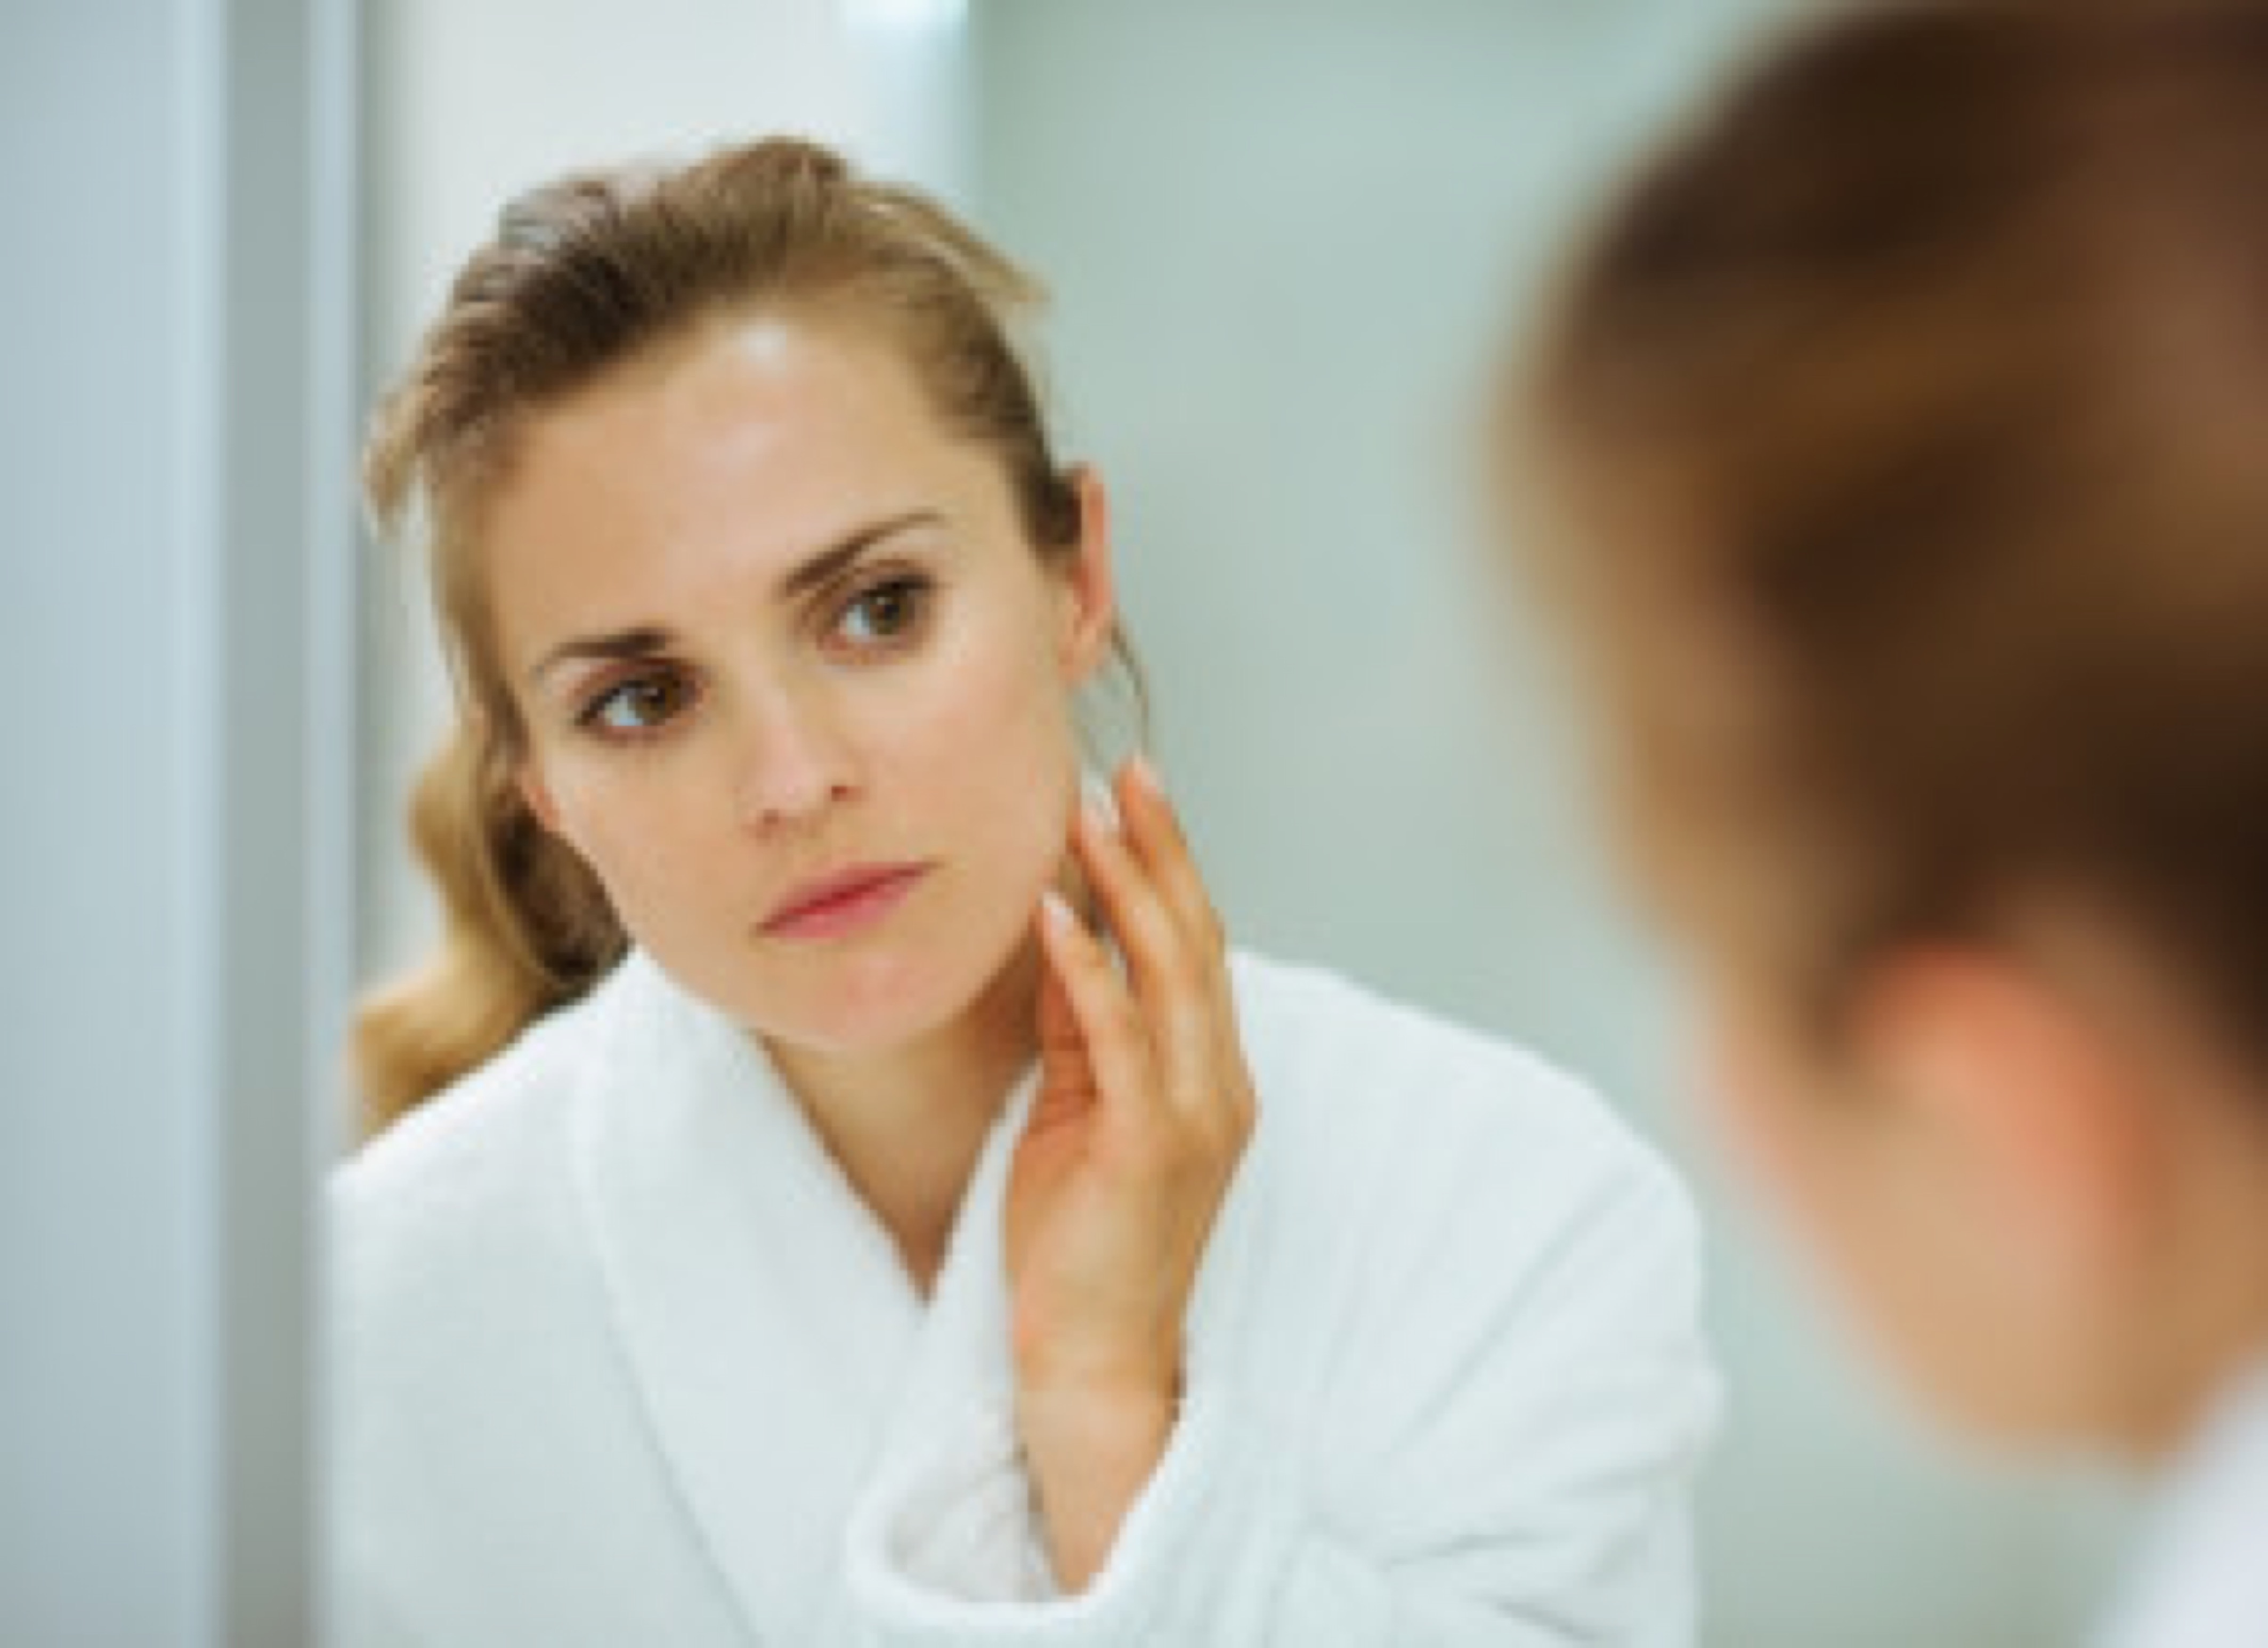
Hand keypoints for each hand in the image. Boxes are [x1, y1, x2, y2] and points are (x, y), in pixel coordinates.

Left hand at [1005, 756, 1257, 1587]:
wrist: (1092, 1356)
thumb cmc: (1080, 1238)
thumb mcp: (1080, 1111)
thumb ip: (1083, 1028)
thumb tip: (1063, 934)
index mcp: (1213, 1076)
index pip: (1196, 949)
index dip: (1168, 866)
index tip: (1133, 792)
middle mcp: (1221, 1085)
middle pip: (1196, 941)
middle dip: (1161, 850)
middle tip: (1124, 770)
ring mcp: (1195, 1116)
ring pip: (1170, 975)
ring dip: (1127, 887)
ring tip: (1085, 816)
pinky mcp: (1148, 1147)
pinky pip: (1119, 1038)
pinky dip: (1088, 969)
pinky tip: (1055, 913)